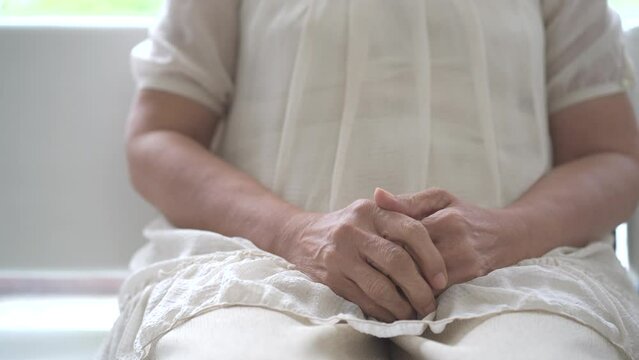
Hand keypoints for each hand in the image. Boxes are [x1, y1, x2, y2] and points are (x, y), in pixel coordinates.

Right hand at [275, 199, 447, 321]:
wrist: (302, 235)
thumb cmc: (348, 226)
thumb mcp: (371, 211)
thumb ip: (401, 217)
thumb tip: (439, 242)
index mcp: (371, 210)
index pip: (411, 230)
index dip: (431, 257)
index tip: (441, 279)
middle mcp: (354, 230)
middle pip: (397, 261)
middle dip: (419, 288)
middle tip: (430, 303)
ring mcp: (340, 254)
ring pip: (380, 286)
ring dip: (402, 305)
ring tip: (414, 313)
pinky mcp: (330, 277)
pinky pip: (364, 299)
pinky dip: (383, 312)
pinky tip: (392, 314)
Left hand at [374, 188, 526, 286]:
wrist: (507, 235)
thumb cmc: (465, 214)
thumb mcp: (439, 199)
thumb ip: (407, 201)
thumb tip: (376, 195)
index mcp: (444, 218)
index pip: (404, 235)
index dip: (383, 244)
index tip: (367, 249)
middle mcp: (456, 241)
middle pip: (411, 259)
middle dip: (388, 266)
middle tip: (368, 269)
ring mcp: (465, 262)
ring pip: (422, 279)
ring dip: (401, 282)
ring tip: (382, 281)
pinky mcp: (471, 278)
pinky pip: (437, 290)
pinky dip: (418, 291)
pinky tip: (404, 290)